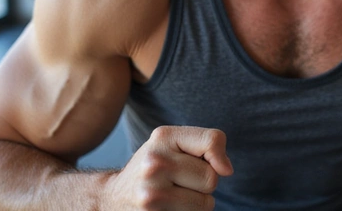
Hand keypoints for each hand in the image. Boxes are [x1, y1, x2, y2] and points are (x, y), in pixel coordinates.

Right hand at [104, 125, 232, 209]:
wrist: (113, 198)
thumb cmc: (155, 167)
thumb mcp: (174, 143)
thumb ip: (207, 144)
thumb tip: (227, 170)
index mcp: (162, 138)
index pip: (212, 141)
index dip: (218, 156)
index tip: (210, 163)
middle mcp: (154, 165)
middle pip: (211, 178)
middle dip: (202, 182)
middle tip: (179, 181)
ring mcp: (151, 196)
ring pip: (206, 204)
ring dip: (196, 203)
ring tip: (173, 196)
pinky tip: (168, 209)